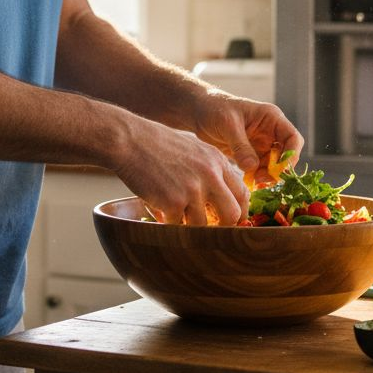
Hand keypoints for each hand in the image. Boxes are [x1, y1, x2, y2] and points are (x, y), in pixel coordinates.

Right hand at [110, 118, 248, 225]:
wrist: (131, 141)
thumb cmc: (158, 145)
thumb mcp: (194, 150)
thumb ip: (211, 170)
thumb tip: (220, 197)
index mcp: (218, 161)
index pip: (242, 193)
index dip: (238, 211)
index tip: (229, 220)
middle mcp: (210, 175)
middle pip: (232, 214)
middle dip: (224, 228)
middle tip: (211, 231)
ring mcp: (193, 189)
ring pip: (203, 225)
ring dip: (190, 226)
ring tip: (176, 216)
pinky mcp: (173, 201)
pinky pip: (177, 225)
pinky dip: (168, 222)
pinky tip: (159, 210)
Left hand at [192, 90, 304, 187]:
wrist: (199, 112)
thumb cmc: (215, 108)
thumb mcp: (228, 125)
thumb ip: (241, 146)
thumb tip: (252, 167)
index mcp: (271, 118)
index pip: (292, 138)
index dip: (291, 155)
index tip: (281, 170)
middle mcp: (270, 132)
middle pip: (285, 155)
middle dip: (278, 169)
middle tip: (262, 179)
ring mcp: (261, 144)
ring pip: (274, 165)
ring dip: (267, 176)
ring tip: (253, 182)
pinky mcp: (251, 154)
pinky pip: (261, 169)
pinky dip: (257, 177)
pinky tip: (249, 182)